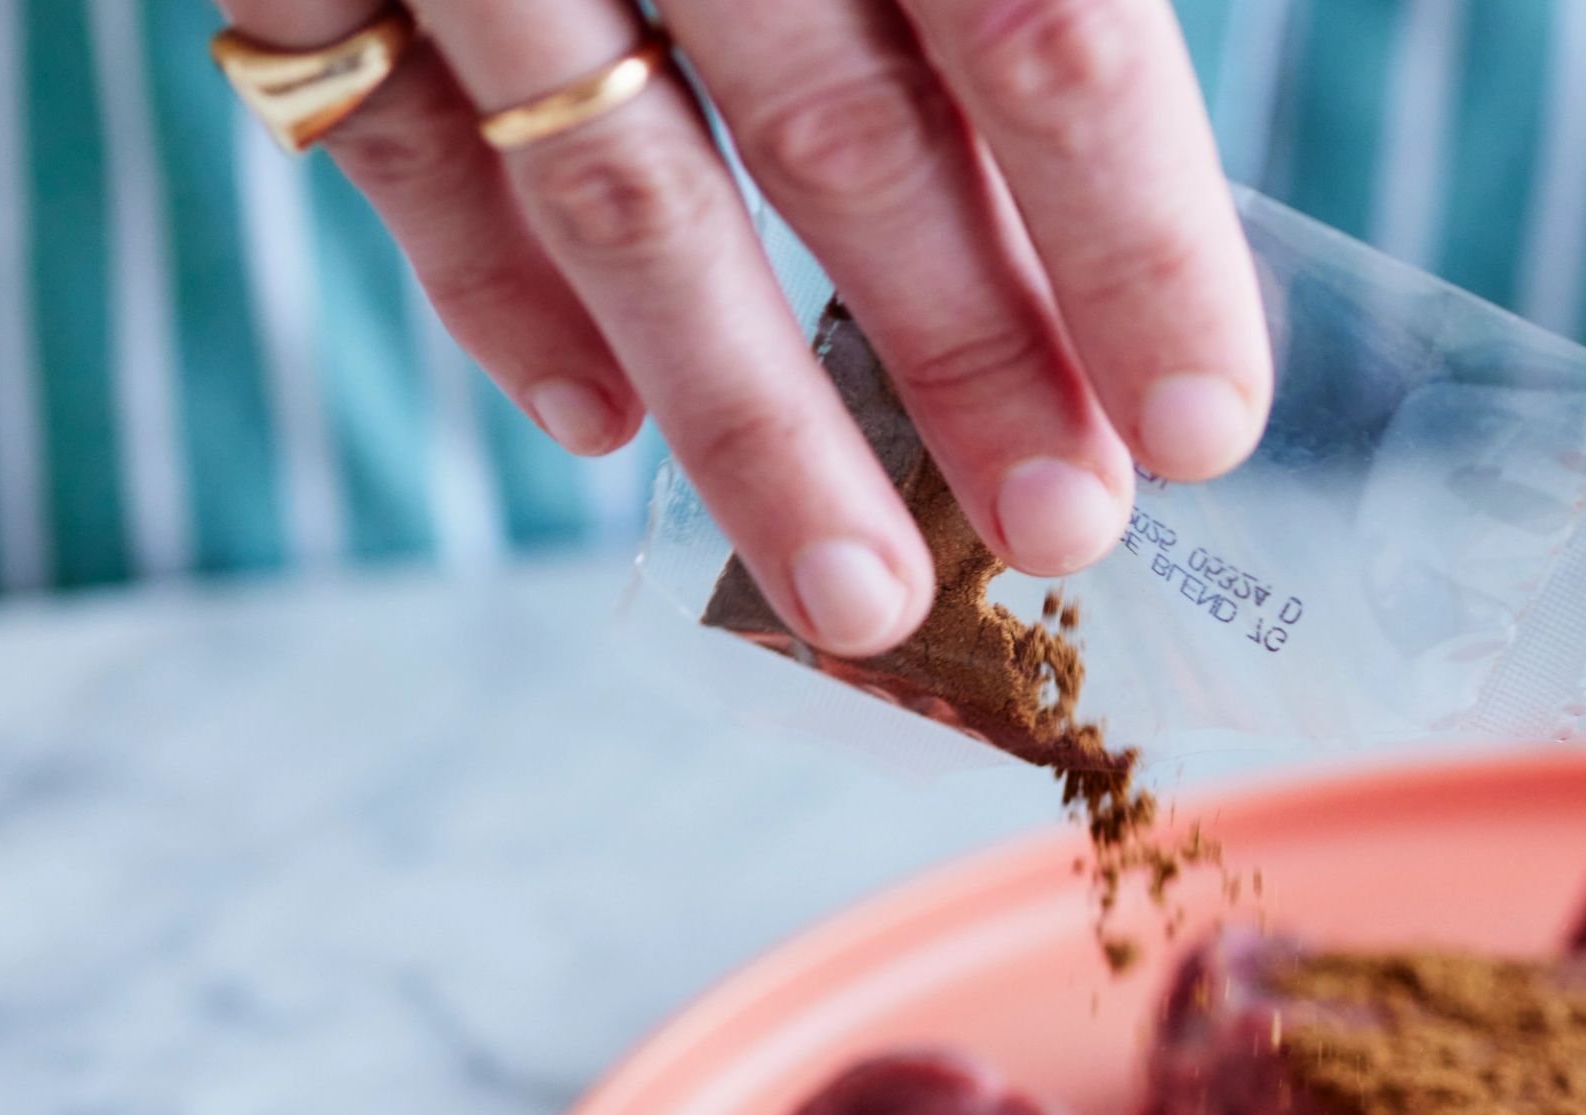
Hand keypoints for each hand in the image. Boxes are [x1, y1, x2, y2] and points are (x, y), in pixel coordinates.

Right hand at [223, 0, 1271, 653]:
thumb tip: (1123, 79)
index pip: (1039, 25)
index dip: (1133, 239)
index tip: (1208, 419)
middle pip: (848, 130)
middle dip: (970, 358)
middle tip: (1071, 527)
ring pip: (619, 183)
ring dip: (750, 416)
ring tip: (862, 588)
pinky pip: (378, 126)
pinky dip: (489, 288)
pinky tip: (597, 425)